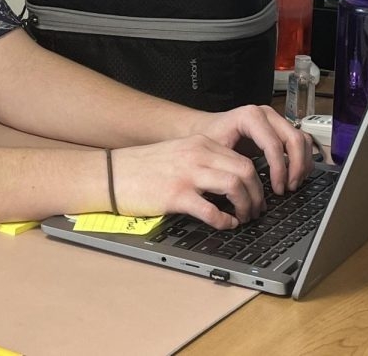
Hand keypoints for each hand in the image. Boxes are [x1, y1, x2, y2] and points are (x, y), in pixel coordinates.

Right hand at [110, 135, 265, 229]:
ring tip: (242, 218)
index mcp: (199, 144)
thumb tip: (230, 182)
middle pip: (245, 170)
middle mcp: (197, 155)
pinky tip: (224, 225)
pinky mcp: (176, 195)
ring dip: (245, 206)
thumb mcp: (178, 154)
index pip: (241, 158)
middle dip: (256, 194)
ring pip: (235, 186)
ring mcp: (187, 174)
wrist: (111, 173)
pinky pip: (212, 209)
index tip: (255, 195)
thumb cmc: (141, 168)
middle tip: (255, 210)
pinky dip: (224, 220)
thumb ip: (202, 161)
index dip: (255, 181)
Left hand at [186, 104, 312, 196]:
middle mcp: (266, 114)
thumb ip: (233, 166)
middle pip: (294, 140)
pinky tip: (294, 175)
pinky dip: (302, 159)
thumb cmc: (208, 137)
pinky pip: (301, 141)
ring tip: (292, 184)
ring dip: (302, 164)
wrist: (205, 127)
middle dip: (295, 167)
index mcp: (250, 116)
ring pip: (302, 139)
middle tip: (288, 188)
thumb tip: (250, 188)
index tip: (278, 188)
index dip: (280, 170)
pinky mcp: (280, 128)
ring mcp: (275, 119)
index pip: (274, 145)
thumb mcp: (215, 150)